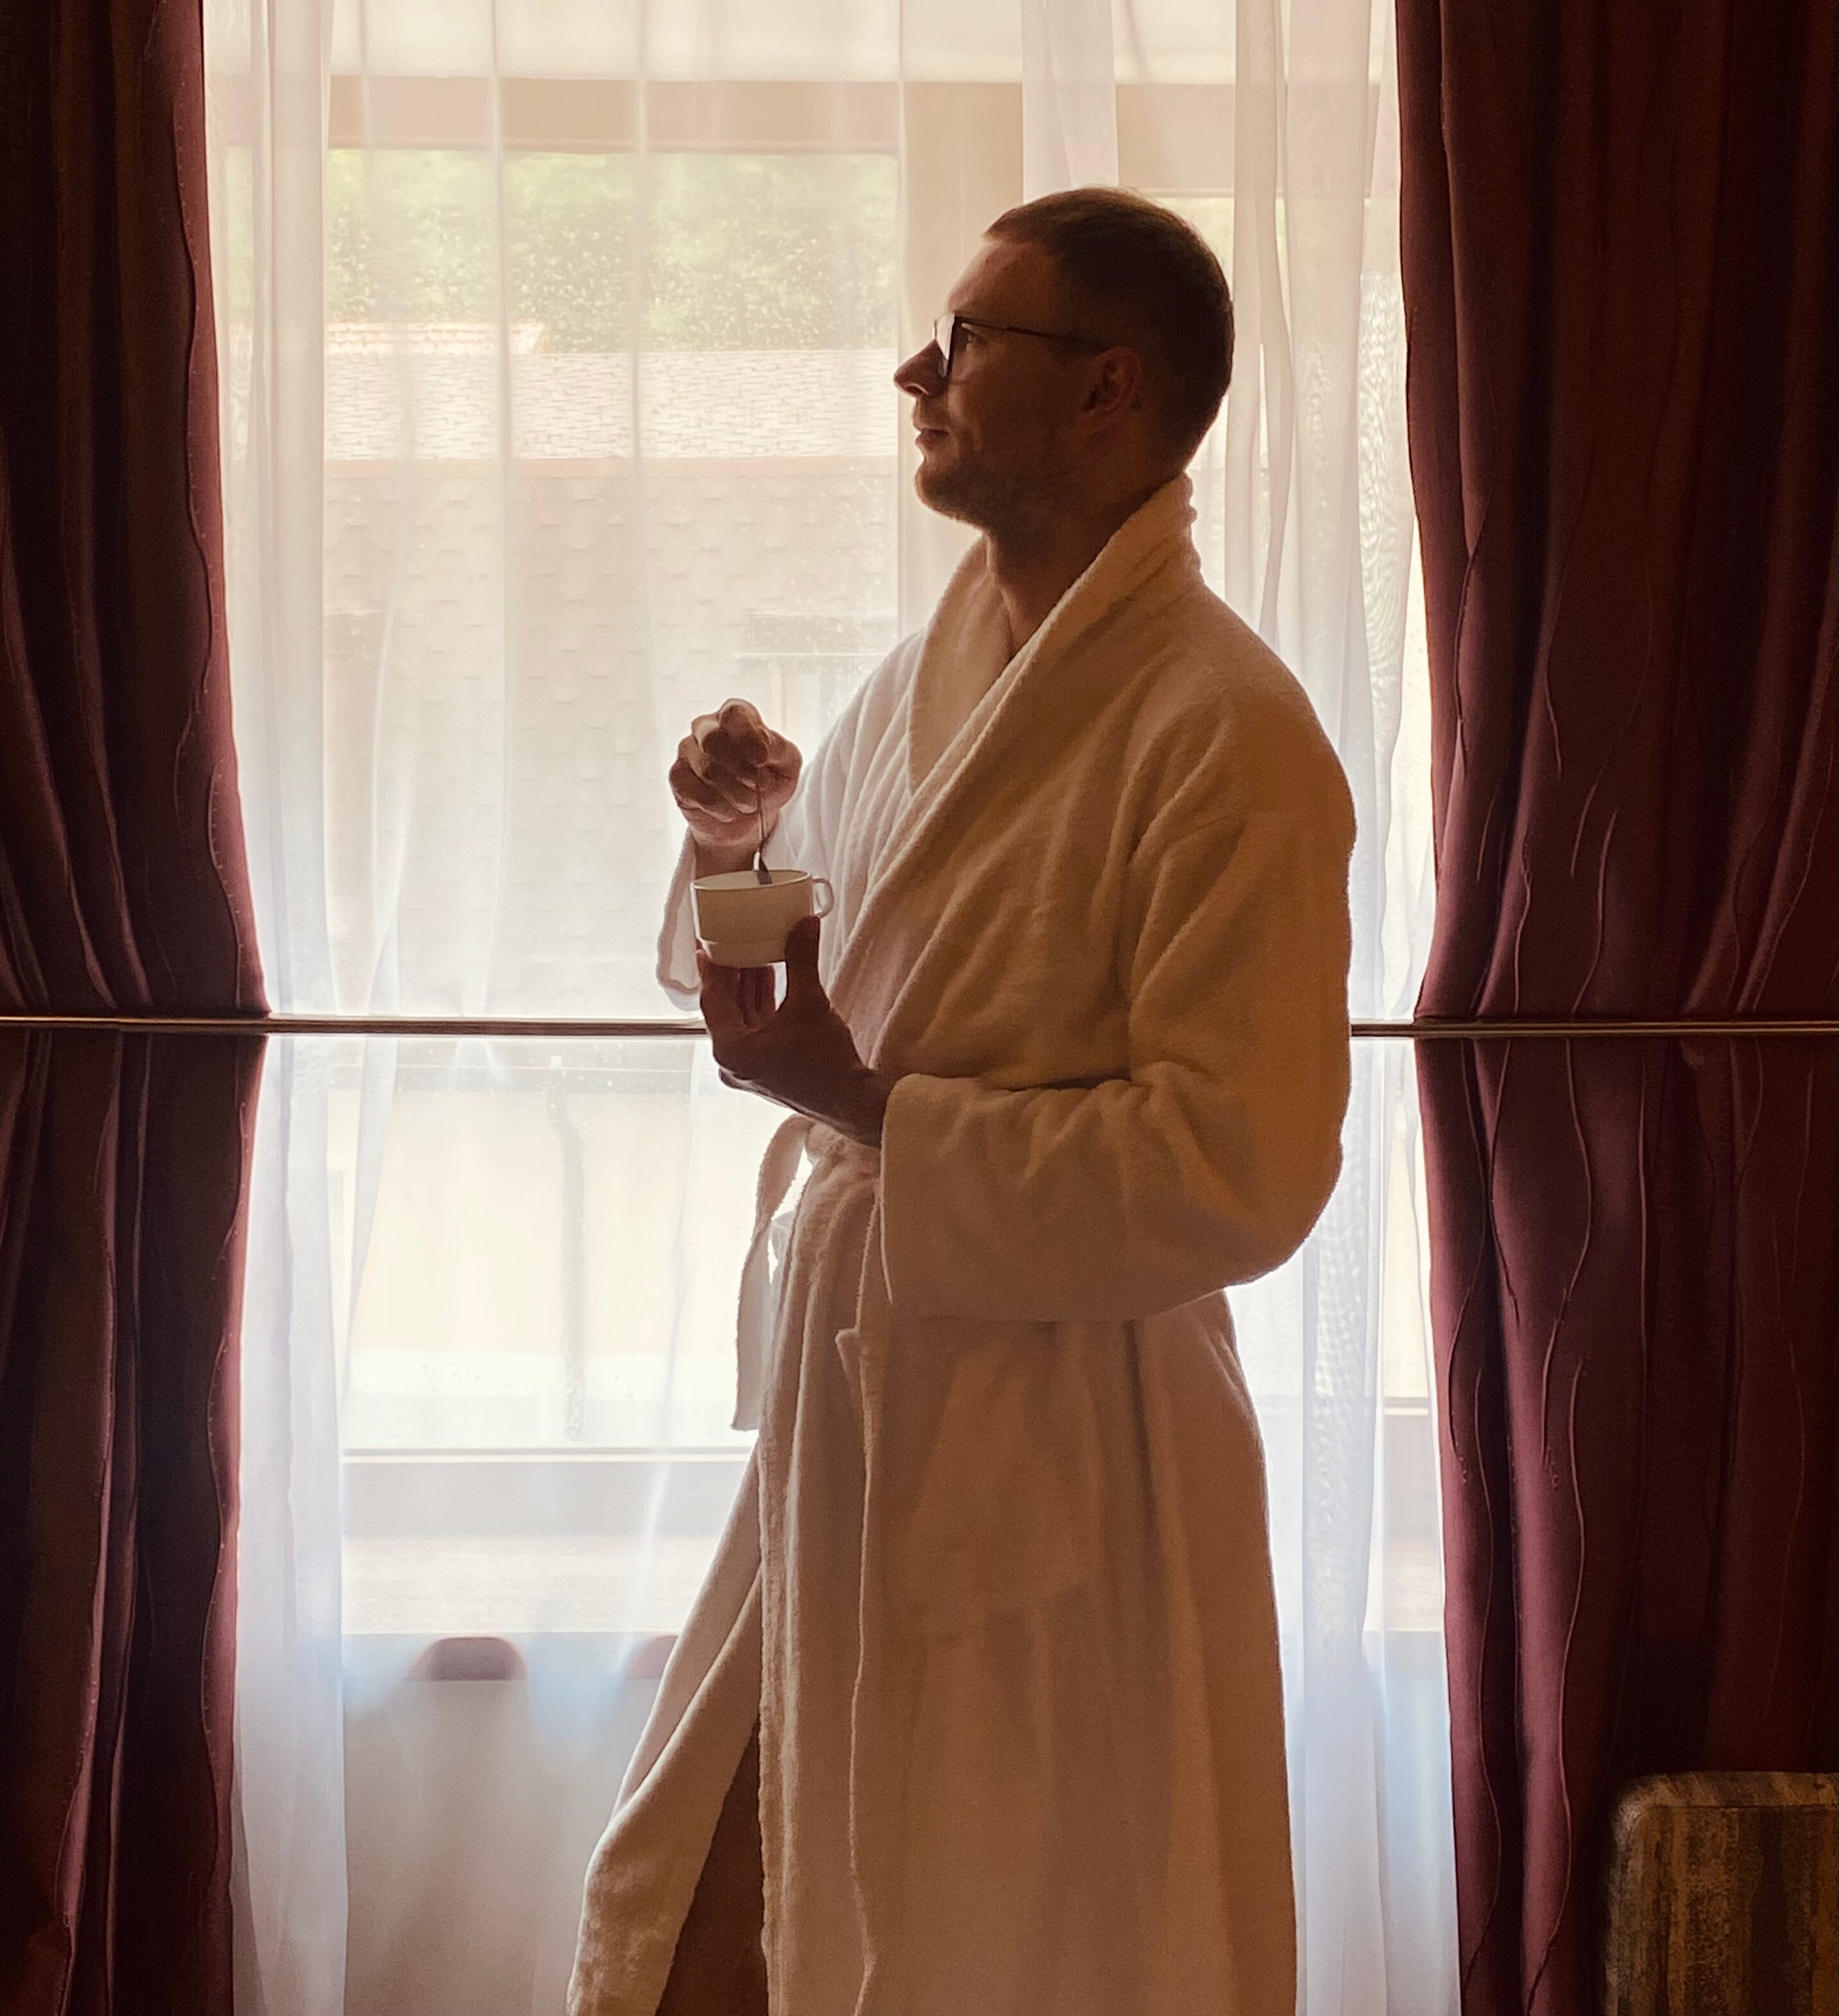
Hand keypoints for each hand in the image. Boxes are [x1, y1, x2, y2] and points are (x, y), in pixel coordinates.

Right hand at [670, 699, 801, 859]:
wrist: (746, 823)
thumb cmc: (768, 785)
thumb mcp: (787, 767)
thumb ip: (780, 749)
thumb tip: (763, 745)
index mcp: (736, 716)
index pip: (734, 713)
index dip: (748, 737)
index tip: (762, 760)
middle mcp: (707, 727)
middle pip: (713, 739)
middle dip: (741, 770)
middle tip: (757, 786)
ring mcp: (687, 750)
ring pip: (707, 769)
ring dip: (735, 793)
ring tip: (748, 803)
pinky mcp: (677, 776)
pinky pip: (695, 791)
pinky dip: (719, 807)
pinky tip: (729, 811)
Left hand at [699, 917, 893, 1147]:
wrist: (852, 1101)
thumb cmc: (826, 1062)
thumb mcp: (810, 1003)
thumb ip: (802, 959)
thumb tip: (803, 924)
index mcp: (730, 1049)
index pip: (712, 999)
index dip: (712, 969)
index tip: (708, 944)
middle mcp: (732, 1062)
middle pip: (725, 1009)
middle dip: (732, 975)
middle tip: (734, 942)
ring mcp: (748, 1068)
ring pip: (741, 1018)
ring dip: (748, 988)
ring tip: (755, 954)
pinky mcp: (765, 1069)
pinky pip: (755, 1029)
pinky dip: (760, 1005)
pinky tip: (771, 980)